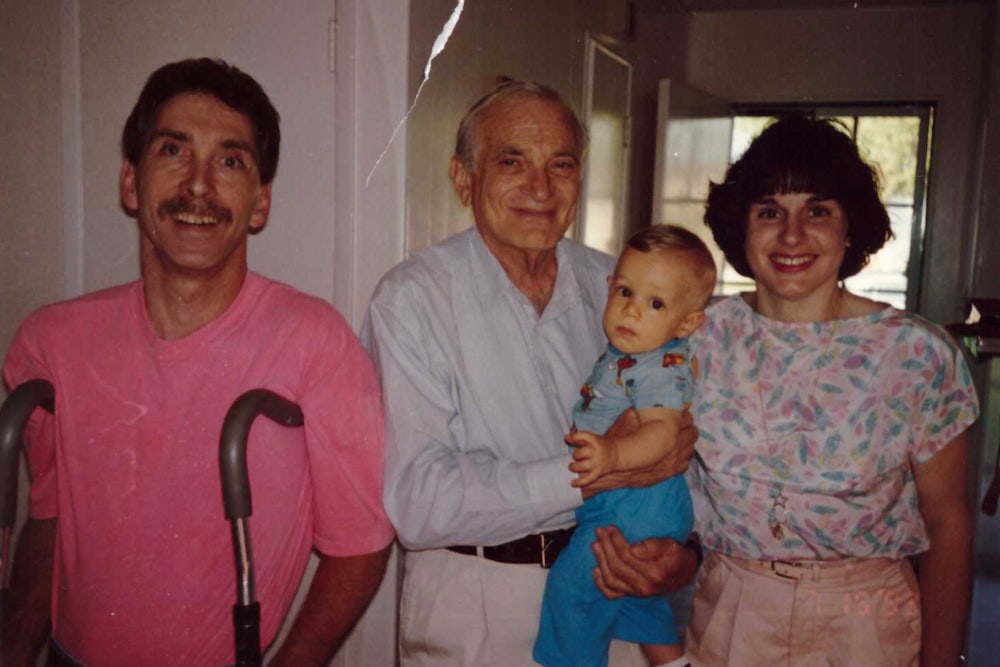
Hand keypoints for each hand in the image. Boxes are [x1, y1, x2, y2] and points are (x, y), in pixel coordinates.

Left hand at [567, 430, 616, 486]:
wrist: (616, 454)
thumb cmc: (599, 445)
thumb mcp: (591, 438)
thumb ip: (578, 437)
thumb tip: (566, 437)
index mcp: (594, 440)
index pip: (582, 436)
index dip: (573, 437)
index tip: (567, 438)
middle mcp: (595, 451)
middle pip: (579, 454)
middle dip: (575, 456)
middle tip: (576, 457)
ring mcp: (597, 462)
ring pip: (581, 466)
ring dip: (574, 467)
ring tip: (572, 466)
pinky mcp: (598, 472)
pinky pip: (587, 479)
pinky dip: (579, 482)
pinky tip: (572, 483)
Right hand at [579, 411, 697, 497]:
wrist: (613, 468)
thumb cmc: (619, 443)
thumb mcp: (626, 421)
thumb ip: (636, 412)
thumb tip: (639, 405)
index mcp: (668, 431)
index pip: (685, 420)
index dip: (685, 416)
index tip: (682, 413)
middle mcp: (674, 447)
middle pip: (691, 435)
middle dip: (689, 428)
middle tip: (685, 425)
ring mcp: (673, 462)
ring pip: (690, 451)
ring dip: (688, 444)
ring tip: (683, 440)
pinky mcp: (668, 474)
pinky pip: (684, 466)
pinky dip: (683, 459)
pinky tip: (677, 457)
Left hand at [591, 525, 697, 598]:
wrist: (684, 573)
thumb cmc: (676, 556)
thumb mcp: (671, 545)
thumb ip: (654, 546)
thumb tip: (634, 548)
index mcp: (654, 573)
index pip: (627, 556)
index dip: (616, 540)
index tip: (610, 527)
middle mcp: (644, 586)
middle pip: (617, 566)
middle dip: (606, 547)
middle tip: (599, 531)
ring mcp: (636, 593)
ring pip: (611, 579)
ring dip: (600, 561)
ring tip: (595, 544)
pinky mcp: (631, 595)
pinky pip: (611, 594)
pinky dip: (600, 584)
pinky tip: (595, 570)